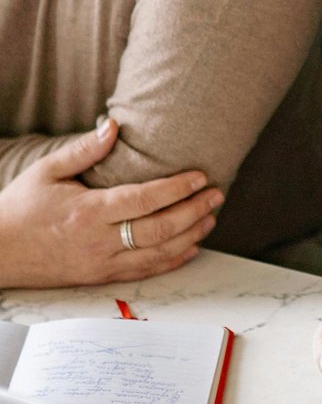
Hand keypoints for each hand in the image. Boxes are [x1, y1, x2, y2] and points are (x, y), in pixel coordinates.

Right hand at [0, 119, 223, 287]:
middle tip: (217, 195)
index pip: (143, 200)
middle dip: (193, 211)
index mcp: (87, 212)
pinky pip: (144, 271)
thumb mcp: (47, 171)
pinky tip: (190, 247)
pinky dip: (172, 260)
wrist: (0, 252)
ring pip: (157, 254)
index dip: (176, 188)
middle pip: (159, 229)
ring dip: (190, 236)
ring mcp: (102, 264)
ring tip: (210, 217)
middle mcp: (99, 241)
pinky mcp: (101, 277)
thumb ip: (84, 149)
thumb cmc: (21, 208)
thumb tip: (114, 126)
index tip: (200, 176)